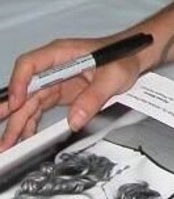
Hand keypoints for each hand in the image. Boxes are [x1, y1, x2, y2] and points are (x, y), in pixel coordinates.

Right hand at [0, 34, 143, 149]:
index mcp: (61, 53)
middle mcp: (53, 67)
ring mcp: (56, 81)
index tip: (15, 104)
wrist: (135, 58)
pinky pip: (41, 109)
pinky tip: (26, 137)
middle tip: (4, 135)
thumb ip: (94, 97)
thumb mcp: (113, 76)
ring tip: (9, 144)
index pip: (30, 65)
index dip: (19, 84)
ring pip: (30, 103)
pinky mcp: (61, 94)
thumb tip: (74, 120)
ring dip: (18, 123)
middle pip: (25, 89)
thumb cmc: (124, 56)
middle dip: (11, 113)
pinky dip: (32, 123)